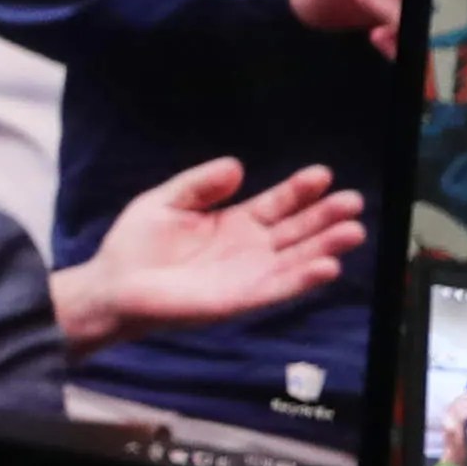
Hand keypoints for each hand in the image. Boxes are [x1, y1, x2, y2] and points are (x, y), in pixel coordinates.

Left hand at [53, 158, 368, 354]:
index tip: (323, 174)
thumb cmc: (137, 244)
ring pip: (296, 259)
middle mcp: (251, 248)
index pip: (278, 203)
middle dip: (325, 216)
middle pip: (297, 230)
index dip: (300, 190)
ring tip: (353, 231)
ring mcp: (249, 275)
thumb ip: (201, 184)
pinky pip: (278, 289)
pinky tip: (327, 267)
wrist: (113, 285)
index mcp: (236, 222)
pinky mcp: (240, 300)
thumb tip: (237, 165)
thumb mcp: (167, 201)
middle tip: (353, 202)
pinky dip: (303, 279)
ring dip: (325, 247)